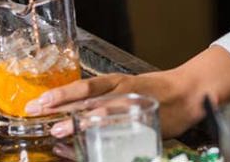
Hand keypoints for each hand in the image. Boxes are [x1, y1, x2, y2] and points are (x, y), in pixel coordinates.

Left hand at [28, 68, 204, 139]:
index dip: (62, 93)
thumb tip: (71, 112)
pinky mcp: (144, 122)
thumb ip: (104, 99)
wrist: (190, 92)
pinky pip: (120, 132)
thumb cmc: (156, 91)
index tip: (39, 100)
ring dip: (80, 122)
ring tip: (59, 130)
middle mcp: (125, 91)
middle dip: (63, 107)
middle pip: (90, 98)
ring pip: (104, 113)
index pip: (86, 86)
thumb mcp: (129, 88)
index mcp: (120, 81)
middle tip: (39, 113)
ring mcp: (134, 107)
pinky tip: (85, 148)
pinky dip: (102, 139)